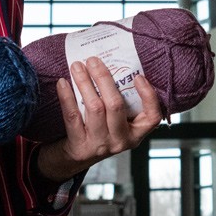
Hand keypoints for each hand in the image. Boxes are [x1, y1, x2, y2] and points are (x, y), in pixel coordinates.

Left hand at [37, 57, 163, 182]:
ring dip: (84, 83)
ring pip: (94, 108)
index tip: (139, 77)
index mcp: (136, 133)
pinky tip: (63, 82)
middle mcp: (121, 141)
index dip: (148, 96)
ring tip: (77, 66)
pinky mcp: (80, 146)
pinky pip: (73, 117)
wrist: (78, 156)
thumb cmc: (102, 130)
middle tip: (93, 60)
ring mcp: (100, 145)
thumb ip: (122, 100)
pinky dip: (67, 97)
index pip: (152, 117)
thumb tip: (113, 63)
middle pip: (116, 106)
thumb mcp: (119, 122)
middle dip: (104, 79)